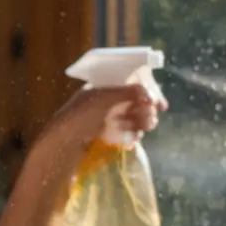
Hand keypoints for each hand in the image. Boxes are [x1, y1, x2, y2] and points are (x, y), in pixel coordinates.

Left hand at [51, 84, 165, 145]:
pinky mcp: (112, 136)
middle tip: (150, 117)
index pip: (134, 84)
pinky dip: (134, 135)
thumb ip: (128, 92)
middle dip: (148, 109)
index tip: (159, 103)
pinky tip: (131, 139)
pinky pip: (131, 133)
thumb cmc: (81, 115)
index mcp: (106, 87)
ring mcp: (112, 119)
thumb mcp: (104, 98)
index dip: (149, 92)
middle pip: (140, 102)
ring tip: (141, 128)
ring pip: (138, 118)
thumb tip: (149, 94)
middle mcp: (111, 102)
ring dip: (144, 122)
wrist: (65, 142)